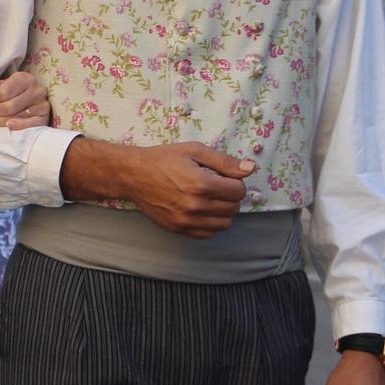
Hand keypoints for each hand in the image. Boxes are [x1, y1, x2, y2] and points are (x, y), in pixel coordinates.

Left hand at [0, 68, 50, 130]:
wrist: (32, 102)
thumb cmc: (14, 93)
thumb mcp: (2, 86)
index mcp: (25, 78)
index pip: (3, 92)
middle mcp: (36, 90)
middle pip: (9, 106)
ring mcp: (43, 105)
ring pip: (17, 116)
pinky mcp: (45, 118)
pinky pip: (31, 124)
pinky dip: (19, 125)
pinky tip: (8, 127)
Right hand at [75, 140, 252, 237]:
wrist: (134, 176)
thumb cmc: (164, 159)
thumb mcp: (195, 151)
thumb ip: (224, 162)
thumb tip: (250, 169)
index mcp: (202, 184)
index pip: (239, 191)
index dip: (236, 182)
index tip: (225, 177)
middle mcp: (196, 206)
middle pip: (234, 208)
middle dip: (231, 196)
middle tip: (218, 186)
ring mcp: (187, 221)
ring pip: (224, 224)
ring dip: (224, 211)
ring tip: (211, 199)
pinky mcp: (179, 229)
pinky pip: (208, 234)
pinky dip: (211, 223)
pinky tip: (203, 210)